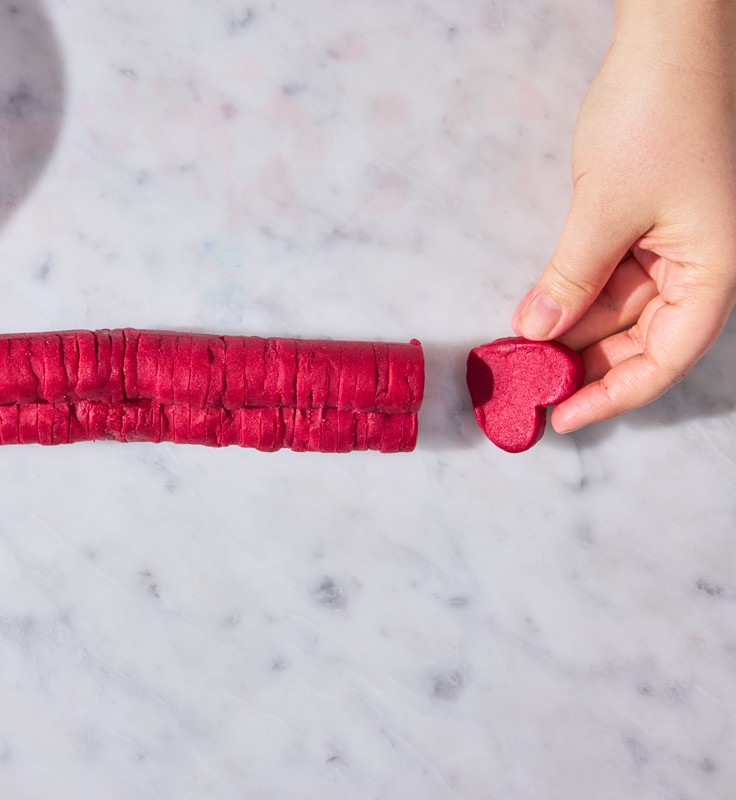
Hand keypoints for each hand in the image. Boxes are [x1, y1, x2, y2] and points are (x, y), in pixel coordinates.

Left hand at [512, 1, 735, 432]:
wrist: (667, 42)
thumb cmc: (656, 117)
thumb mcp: (605, 210)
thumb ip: (571, 278)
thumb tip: (537, 332)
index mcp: (714, 271)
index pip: (665, 358)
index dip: (614, 394)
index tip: (562, 418)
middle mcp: (701, 266)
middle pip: (644, 340)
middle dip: (586, 367)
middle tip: (527, 390)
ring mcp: (675, 246)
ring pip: (622, 312)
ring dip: (574, 335)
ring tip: (520, 359)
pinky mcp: (648, 225)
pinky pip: (611, 278)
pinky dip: (575, 299)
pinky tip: (537, 318)